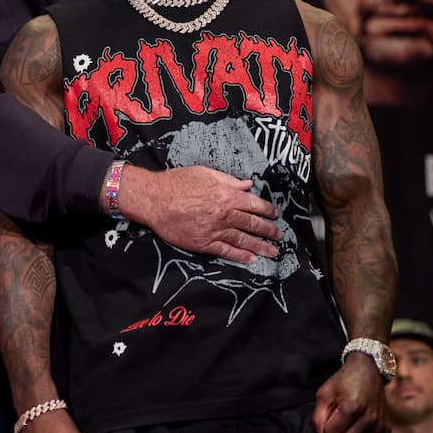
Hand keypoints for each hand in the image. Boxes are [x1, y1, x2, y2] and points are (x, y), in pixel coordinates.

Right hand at [126, 166, 280, 262]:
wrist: (154, 200)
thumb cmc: (176, 183)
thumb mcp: (205, 173)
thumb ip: (228, 180)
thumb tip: (247, 184)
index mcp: (227, 195)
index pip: (255, 204)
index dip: (267, 210)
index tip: (275, 215)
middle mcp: (224, 214)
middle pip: (252, 224)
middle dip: (268, 230)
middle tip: (278, 235)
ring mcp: (215, 230)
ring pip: (243, 240)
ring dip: (260, 246)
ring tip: (272, 252)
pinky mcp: (203, 243)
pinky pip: (226, 251)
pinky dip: (240, 255)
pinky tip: (250, 258)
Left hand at [312, 357, 390, 432]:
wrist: (367, 371)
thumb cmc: (344, 381)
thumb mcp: (324, 394)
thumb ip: (318, 419)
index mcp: (352, 408)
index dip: (324, 431)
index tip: (325, 422)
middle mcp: (369, 418)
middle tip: (333, 426)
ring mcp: (379, 425)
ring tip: (347, 422)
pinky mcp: (386, 429)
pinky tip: (357, 425)